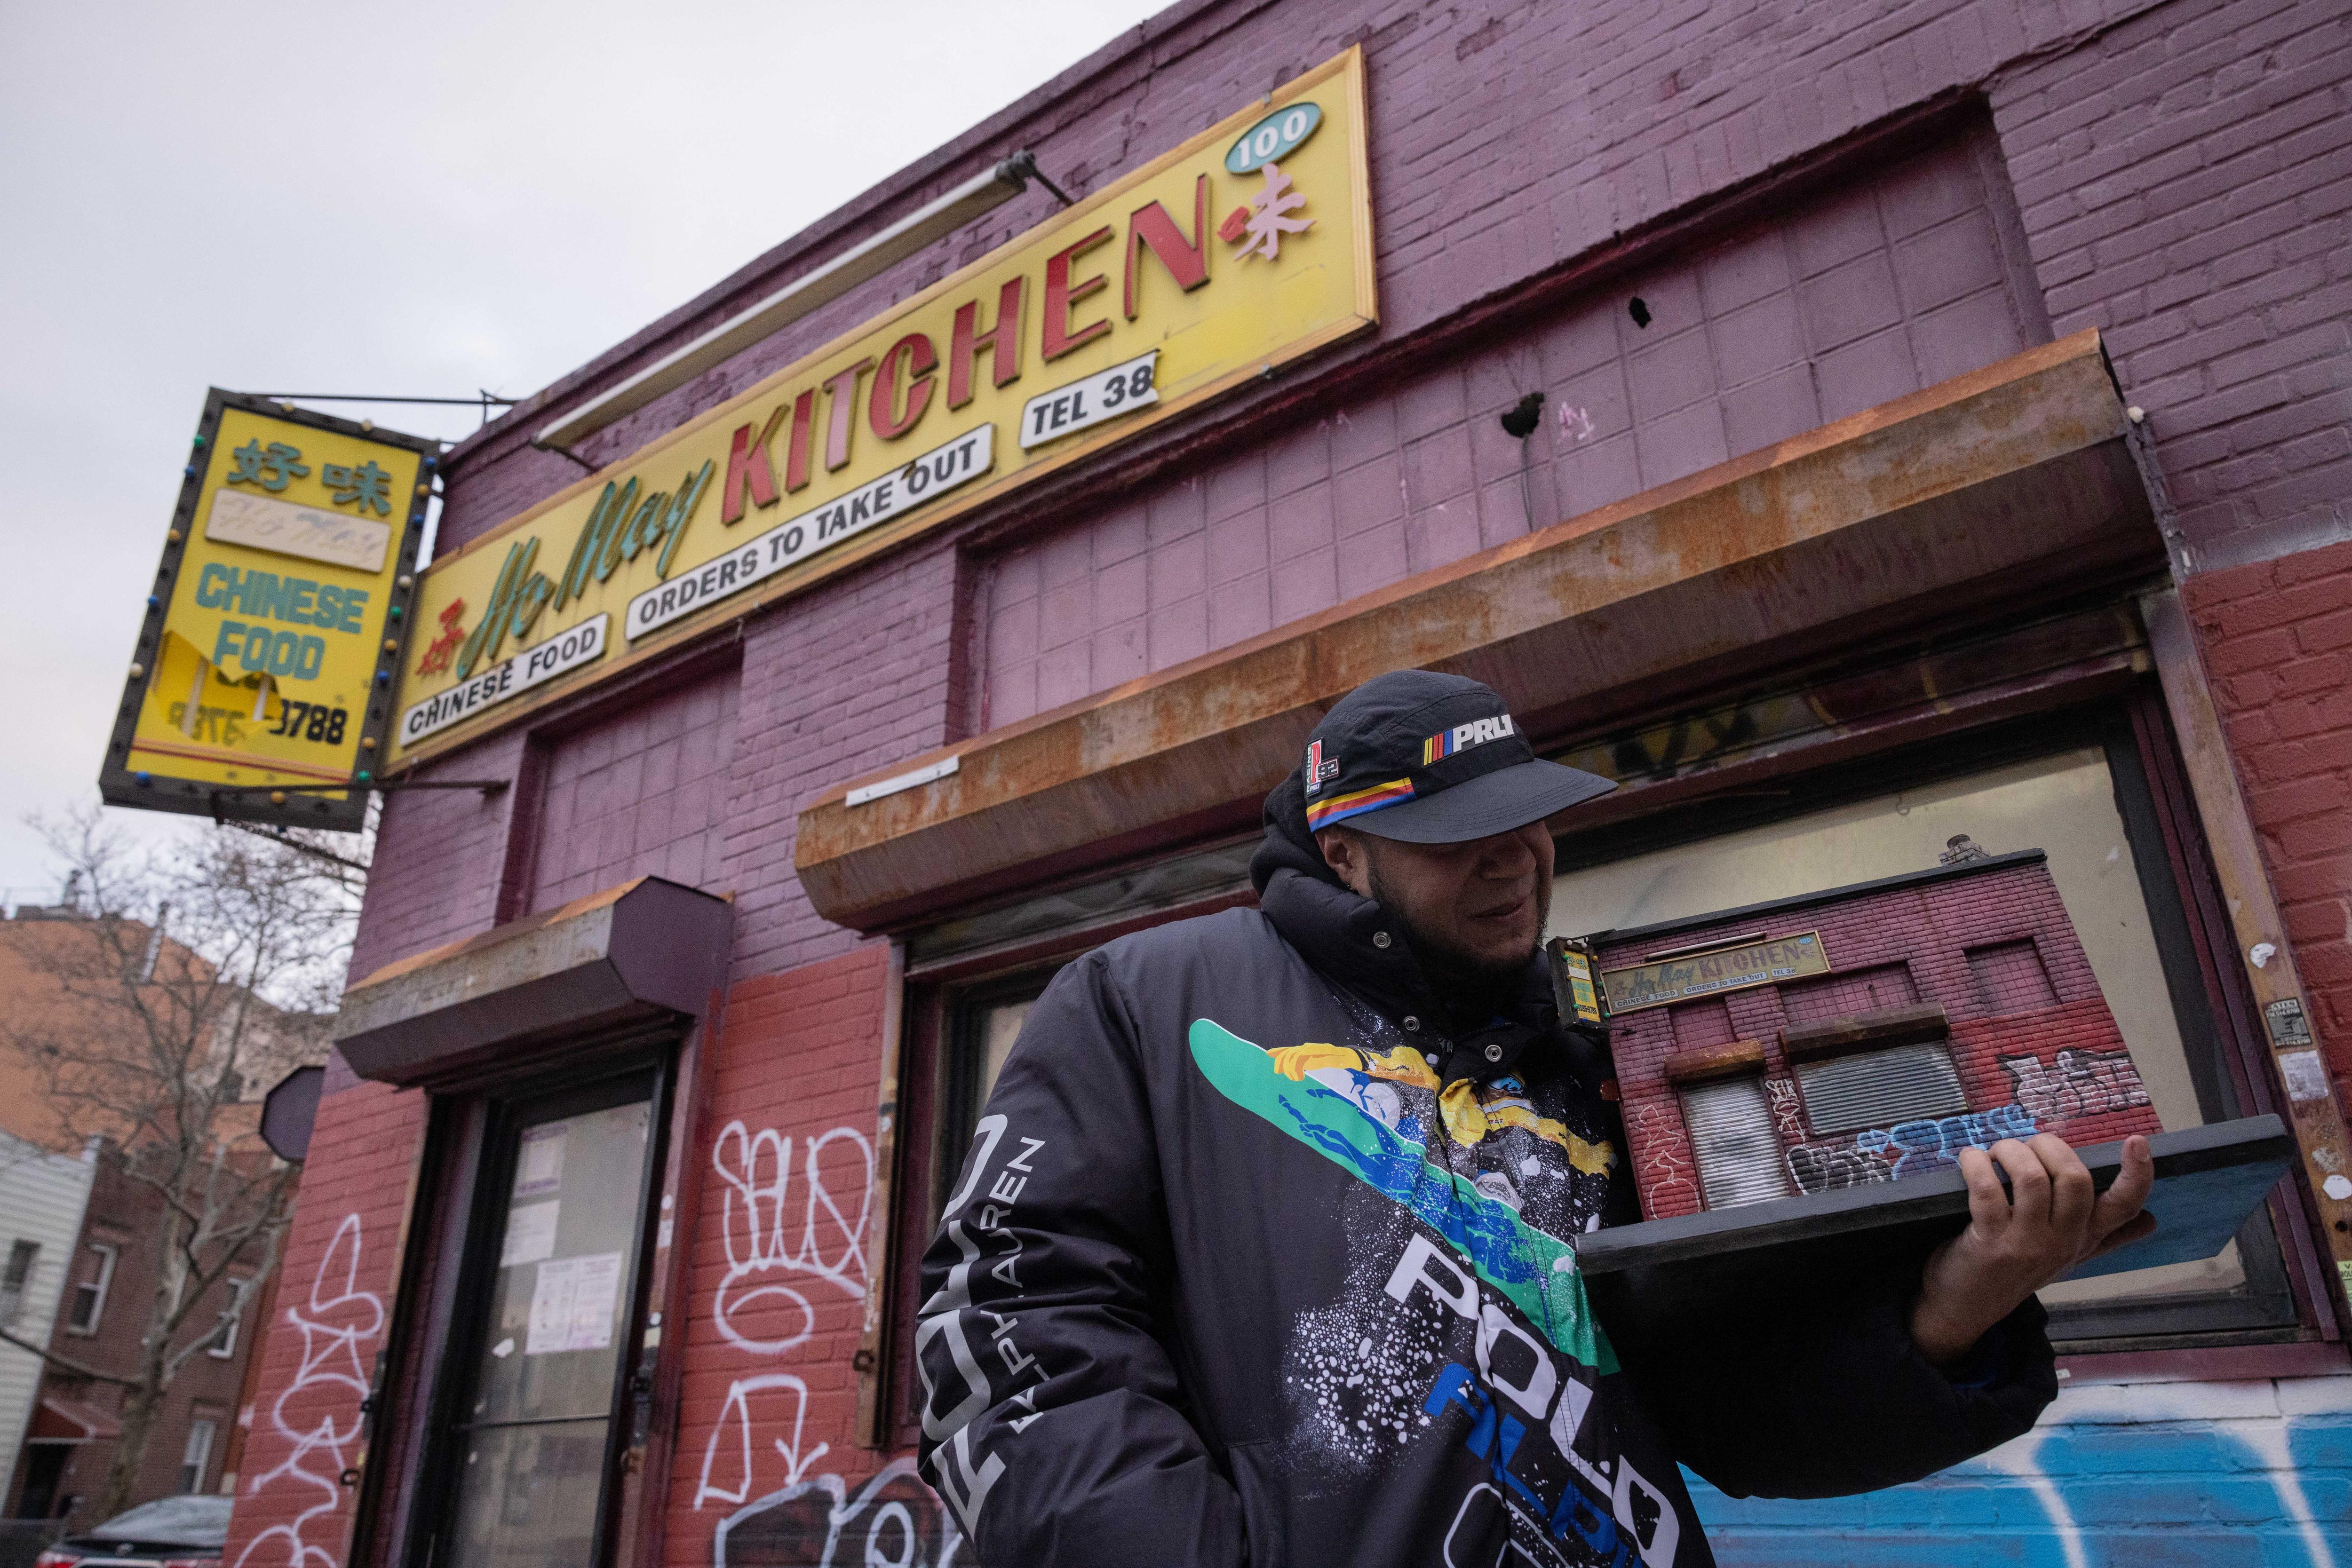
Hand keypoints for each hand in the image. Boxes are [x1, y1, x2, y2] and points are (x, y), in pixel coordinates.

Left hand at [1266, 1042, 1361, 1080]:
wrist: (1344, 1058)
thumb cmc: (1328, 1061)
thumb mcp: (1311, 1063)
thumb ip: (1300, 1064)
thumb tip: (1286, 1069)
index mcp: (1304, 1049)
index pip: (1288, 1049)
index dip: (1278, 1050)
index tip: (1268, 1053)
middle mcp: (1305, 1048)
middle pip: (1288, 1052)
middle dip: (1280, 1062)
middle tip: (1278, 1072)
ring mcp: (1310, 1050)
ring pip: (1293, 1057)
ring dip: (1290, 1069)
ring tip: (1294, 1078)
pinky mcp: (1315, 1055)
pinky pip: (1301, 1061)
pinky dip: (1298, 1070)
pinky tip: (1300, 1078)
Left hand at [1909, 1134, 2156, 1368]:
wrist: (1969, 1307)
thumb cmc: (2016, 1270)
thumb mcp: (2067, 1256)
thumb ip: (2106, 1237)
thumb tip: (2150, 1221)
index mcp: (2085, 1237)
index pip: (2123, 1206)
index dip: (2137, 1174)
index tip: (2136, 1141)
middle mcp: (2063, 1241)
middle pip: (2075, 1180)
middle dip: (2050, 1147)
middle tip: (2027, 1146)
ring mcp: (2027, 1244)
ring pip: (2032, 1179)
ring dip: (2011, 1152)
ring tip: (1996, 1153)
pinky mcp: (1990, 1242)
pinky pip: (1987, 1189)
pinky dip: (1976, 1164)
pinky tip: (1971, 1159)